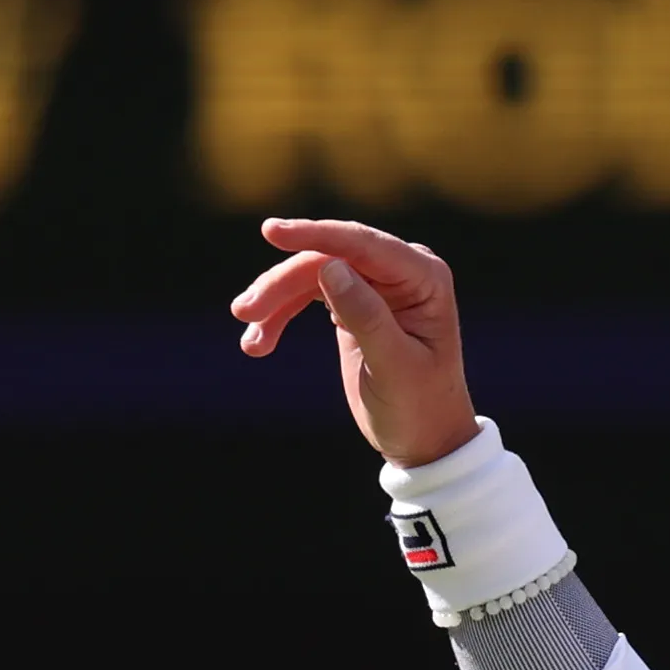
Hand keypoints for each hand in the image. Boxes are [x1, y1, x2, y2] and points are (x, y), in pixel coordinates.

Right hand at [228, 218, 480, 468]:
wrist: (425, 438)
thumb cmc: (420, 405)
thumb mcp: (393, 366)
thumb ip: (365, 316)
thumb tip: (330, 266)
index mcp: (425, 277)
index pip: (363, 244)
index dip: (316, 235)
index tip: (270, 231)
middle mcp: (403, 271)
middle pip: (329, 258)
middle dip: (283, 283)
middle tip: (243, 313)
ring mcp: (377, 284)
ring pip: (311, 274)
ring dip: (275, 302)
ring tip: (250, 343)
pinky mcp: (353, 301)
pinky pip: (307, 294)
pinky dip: (280, 314)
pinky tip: (259, 343)